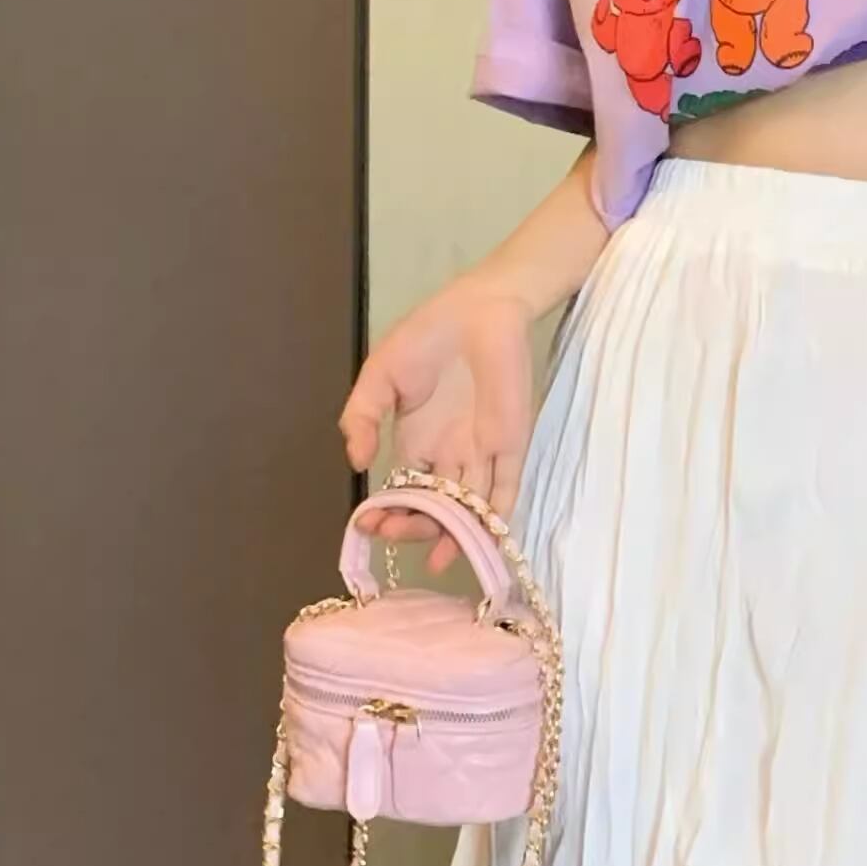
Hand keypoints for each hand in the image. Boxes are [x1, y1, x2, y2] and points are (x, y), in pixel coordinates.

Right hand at [338, 280, 534, 571]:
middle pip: (435, 509)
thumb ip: (362, 415)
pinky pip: (505, 490)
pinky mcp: (511, 446)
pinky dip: (494, 518)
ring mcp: (482, 454)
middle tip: (395, 533)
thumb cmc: (428, 336)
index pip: (404, 492)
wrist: (480, 309)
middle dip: (415, 528)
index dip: (388, 513)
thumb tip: (355, 461)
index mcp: (418, 443)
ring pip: (468, 508)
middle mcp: (450, 457)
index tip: (369, 524)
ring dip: (453, 536)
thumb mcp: (380, 375)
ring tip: (437, 556)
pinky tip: (479, 539)